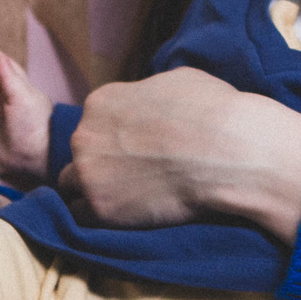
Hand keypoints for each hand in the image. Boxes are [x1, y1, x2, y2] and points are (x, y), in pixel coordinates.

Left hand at [57, 67, 300, 242]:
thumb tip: (152, 101)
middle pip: (80, 154)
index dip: (112, 139)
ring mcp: (88, 172)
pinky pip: (83, 217)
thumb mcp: (176, 81)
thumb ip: (147, 93)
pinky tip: (127, 216)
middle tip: (133, 176)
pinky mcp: (100, 208)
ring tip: (127, 199)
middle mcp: (84, 134)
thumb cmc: (212, 112)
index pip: (92, 123)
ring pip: (74, 186)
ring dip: (95, 191)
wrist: (227, 152)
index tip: (134, 151)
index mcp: (101, 101)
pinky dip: (101, 218)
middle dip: (101, 163)